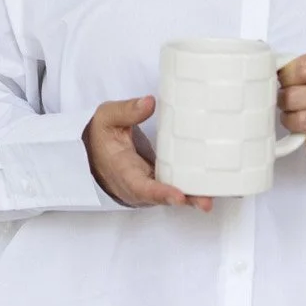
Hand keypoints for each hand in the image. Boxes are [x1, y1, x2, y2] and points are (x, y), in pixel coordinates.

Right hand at [83, 96, 213, 211]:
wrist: (93, 150)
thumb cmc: (100, 135)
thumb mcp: (106, 118)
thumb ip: (126, 111)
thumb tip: (149, 103)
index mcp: (121, 171)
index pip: (141, 187)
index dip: (160, 193)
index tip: (178, 196)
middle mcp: (136, 185)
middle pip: (162, 197)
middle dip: (185, 200)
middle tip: (206, 202)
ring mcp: (148, 185)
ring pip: (171, 195)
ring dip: (192, 197)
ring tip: (212, 197)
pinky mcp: (157, 180)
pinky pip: (174, 187)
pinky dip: (191, 189)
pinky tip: (211, 185)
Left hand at [277, 55, 305, 163]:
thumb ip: (303, 70)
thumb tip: (271, 70)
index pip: (302, 68)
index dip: (286, 76)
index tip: (284, 81)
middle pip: (294, 96)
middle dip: (284, 101)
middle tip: (288, 103)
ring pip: (300, 121)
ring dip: (291, 122)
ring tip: (297, 118)